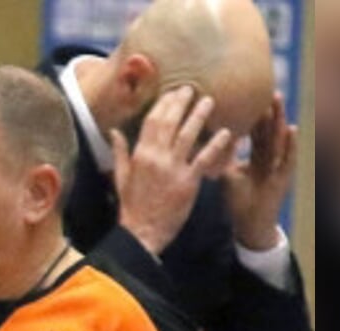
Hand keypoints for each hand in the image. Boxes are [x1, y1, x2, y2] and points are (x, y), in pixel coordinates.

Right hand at [112, 86, 236, 256]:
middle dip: (181, 103)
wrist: (142, 232)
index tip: (172, 92)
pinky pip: (204, 158)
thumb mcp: (120, 177)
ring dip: (199, 116)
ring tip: (209, 101)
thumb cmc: (131, 206)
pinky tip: (226, 133)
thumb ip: (120, 152)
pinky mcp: (188, 181)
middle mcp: (156, 157)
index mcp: (140, 155)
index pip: (152, 121)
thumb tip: (113, 132)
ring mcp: (173, 168)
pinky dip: (216, 145)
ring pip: (188, 135)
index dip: (163, 105)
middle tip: (192, 89)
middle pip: (170, 123)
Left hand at [222, 92, 297, 250]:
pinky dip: (291, 144)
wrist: (249, 224)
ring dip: (279, 118)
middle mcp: (269, 156)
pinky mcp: (284, 177)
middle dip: (268, 108)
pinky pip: (288, 157)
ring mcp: (278, 165)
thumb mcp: (226, 172)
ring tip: (277, 99)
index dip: (251, 111)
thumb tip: (200, 139)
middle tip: (266, 86)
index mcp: (256, 153)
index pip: (254, 128)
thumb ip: (220, 155)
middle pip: (268, 128)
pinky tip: (292, 129)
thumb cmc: (239, 198)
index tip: (245, 93)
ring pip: (279, 137)